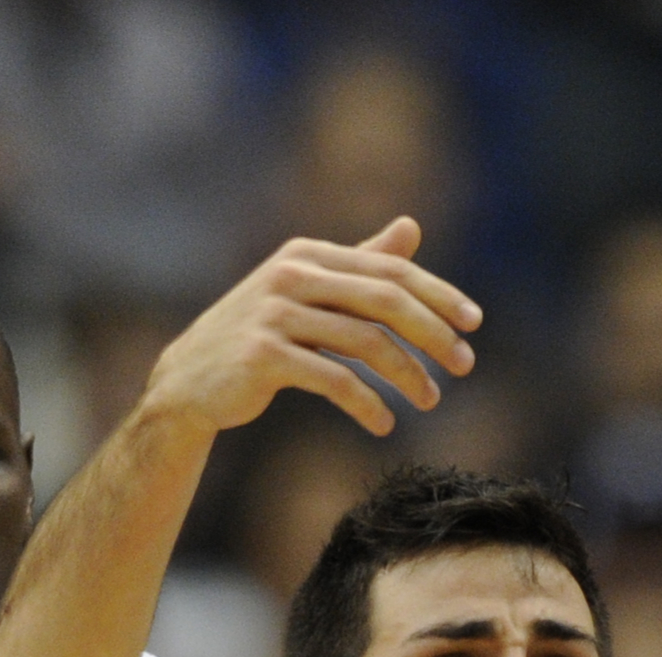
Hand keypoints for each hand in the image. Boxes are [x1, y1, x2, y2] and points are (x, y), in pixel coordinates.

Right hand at [140, 217, 480, 440]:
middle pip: (385, 299)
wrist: (188, 382)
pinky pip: (334, 380)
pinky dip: (367, 403)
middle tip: (464, 364)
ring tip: (431, 401)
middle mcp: (292, 275)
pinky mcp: (263, 355)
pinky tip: (383, 424)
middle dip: (433, 333)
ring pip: (365, 342)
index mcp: (308, 254)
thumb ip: (360, 264)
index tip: (473, 323)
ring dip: (407, 375)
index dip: (438, 295)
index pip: (390, 270)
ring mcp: (275, 314)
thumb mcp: (309, 294)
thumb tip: (411, 227)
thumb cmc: (257, 338)